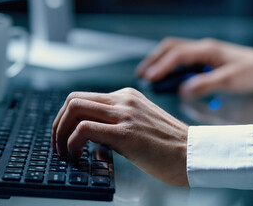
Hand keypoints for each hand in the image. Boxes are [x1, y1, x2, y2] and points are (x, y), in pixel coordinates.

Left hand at [51, 87, 188, 185]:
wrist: (194, 154)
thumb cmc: (168, 145)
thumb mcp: (139, 124)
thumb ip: (114, 125)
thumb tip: (89, 138)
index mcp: (126, 97)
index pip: (83, 97)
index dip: (65, 117)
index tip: (63, 135)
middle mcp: (123, 100)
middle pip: (73, 100)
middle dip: (58, 124)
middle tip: (58, 144)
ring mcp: (125, 113)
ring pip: (74, 109)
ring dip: (61, 132)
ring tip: (64, 151)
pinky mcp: (126, 132)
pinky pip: (84, 129)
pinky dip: (72, 142)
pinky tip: (77, 155)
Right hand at [136, 37, 252, 98]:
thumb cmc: (252, 72)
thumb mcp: (230, 80)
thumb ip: (206, 85)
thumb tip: (182, 92)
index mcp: (207, 49)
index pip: (177, 55)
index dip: (161, 66)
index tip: (148, 79)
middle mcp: (202, 48)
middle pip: (170, 48)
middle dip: (154, 60)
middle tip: (141, 75)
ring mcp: (203, 53)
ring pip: (174, 51)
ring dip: (159, 62)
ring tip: (148, 76)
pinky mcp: (204, 60)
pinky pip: (181, 59)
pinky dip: (169, 66)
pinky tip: (166, 77)